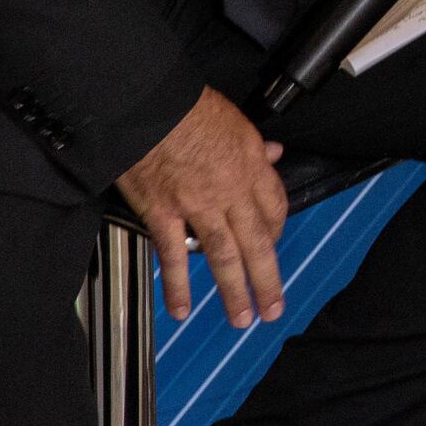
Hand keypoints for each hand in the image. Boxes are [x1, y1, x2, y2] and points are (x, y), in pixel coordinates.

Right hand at [114, 87, 287, 326]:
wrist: (149, 106)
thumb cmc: (191, 107)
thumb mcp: (236, 120)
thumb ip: (255, 146)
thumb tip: (274, 155)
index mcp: (251, 166)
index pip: (275, 207)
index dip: (277, 229)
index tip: (273, 243)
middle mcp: (231, 191)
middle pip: (258, 242)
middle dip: (267, 279)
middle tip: (273, 309)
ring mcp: (197, 206)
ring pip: (223, 256)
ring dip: (234, 291)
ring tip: (241, 318)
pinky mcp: (163, 214)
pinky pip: (174, 256)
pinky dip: (177, 285)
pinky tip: (181, 308)